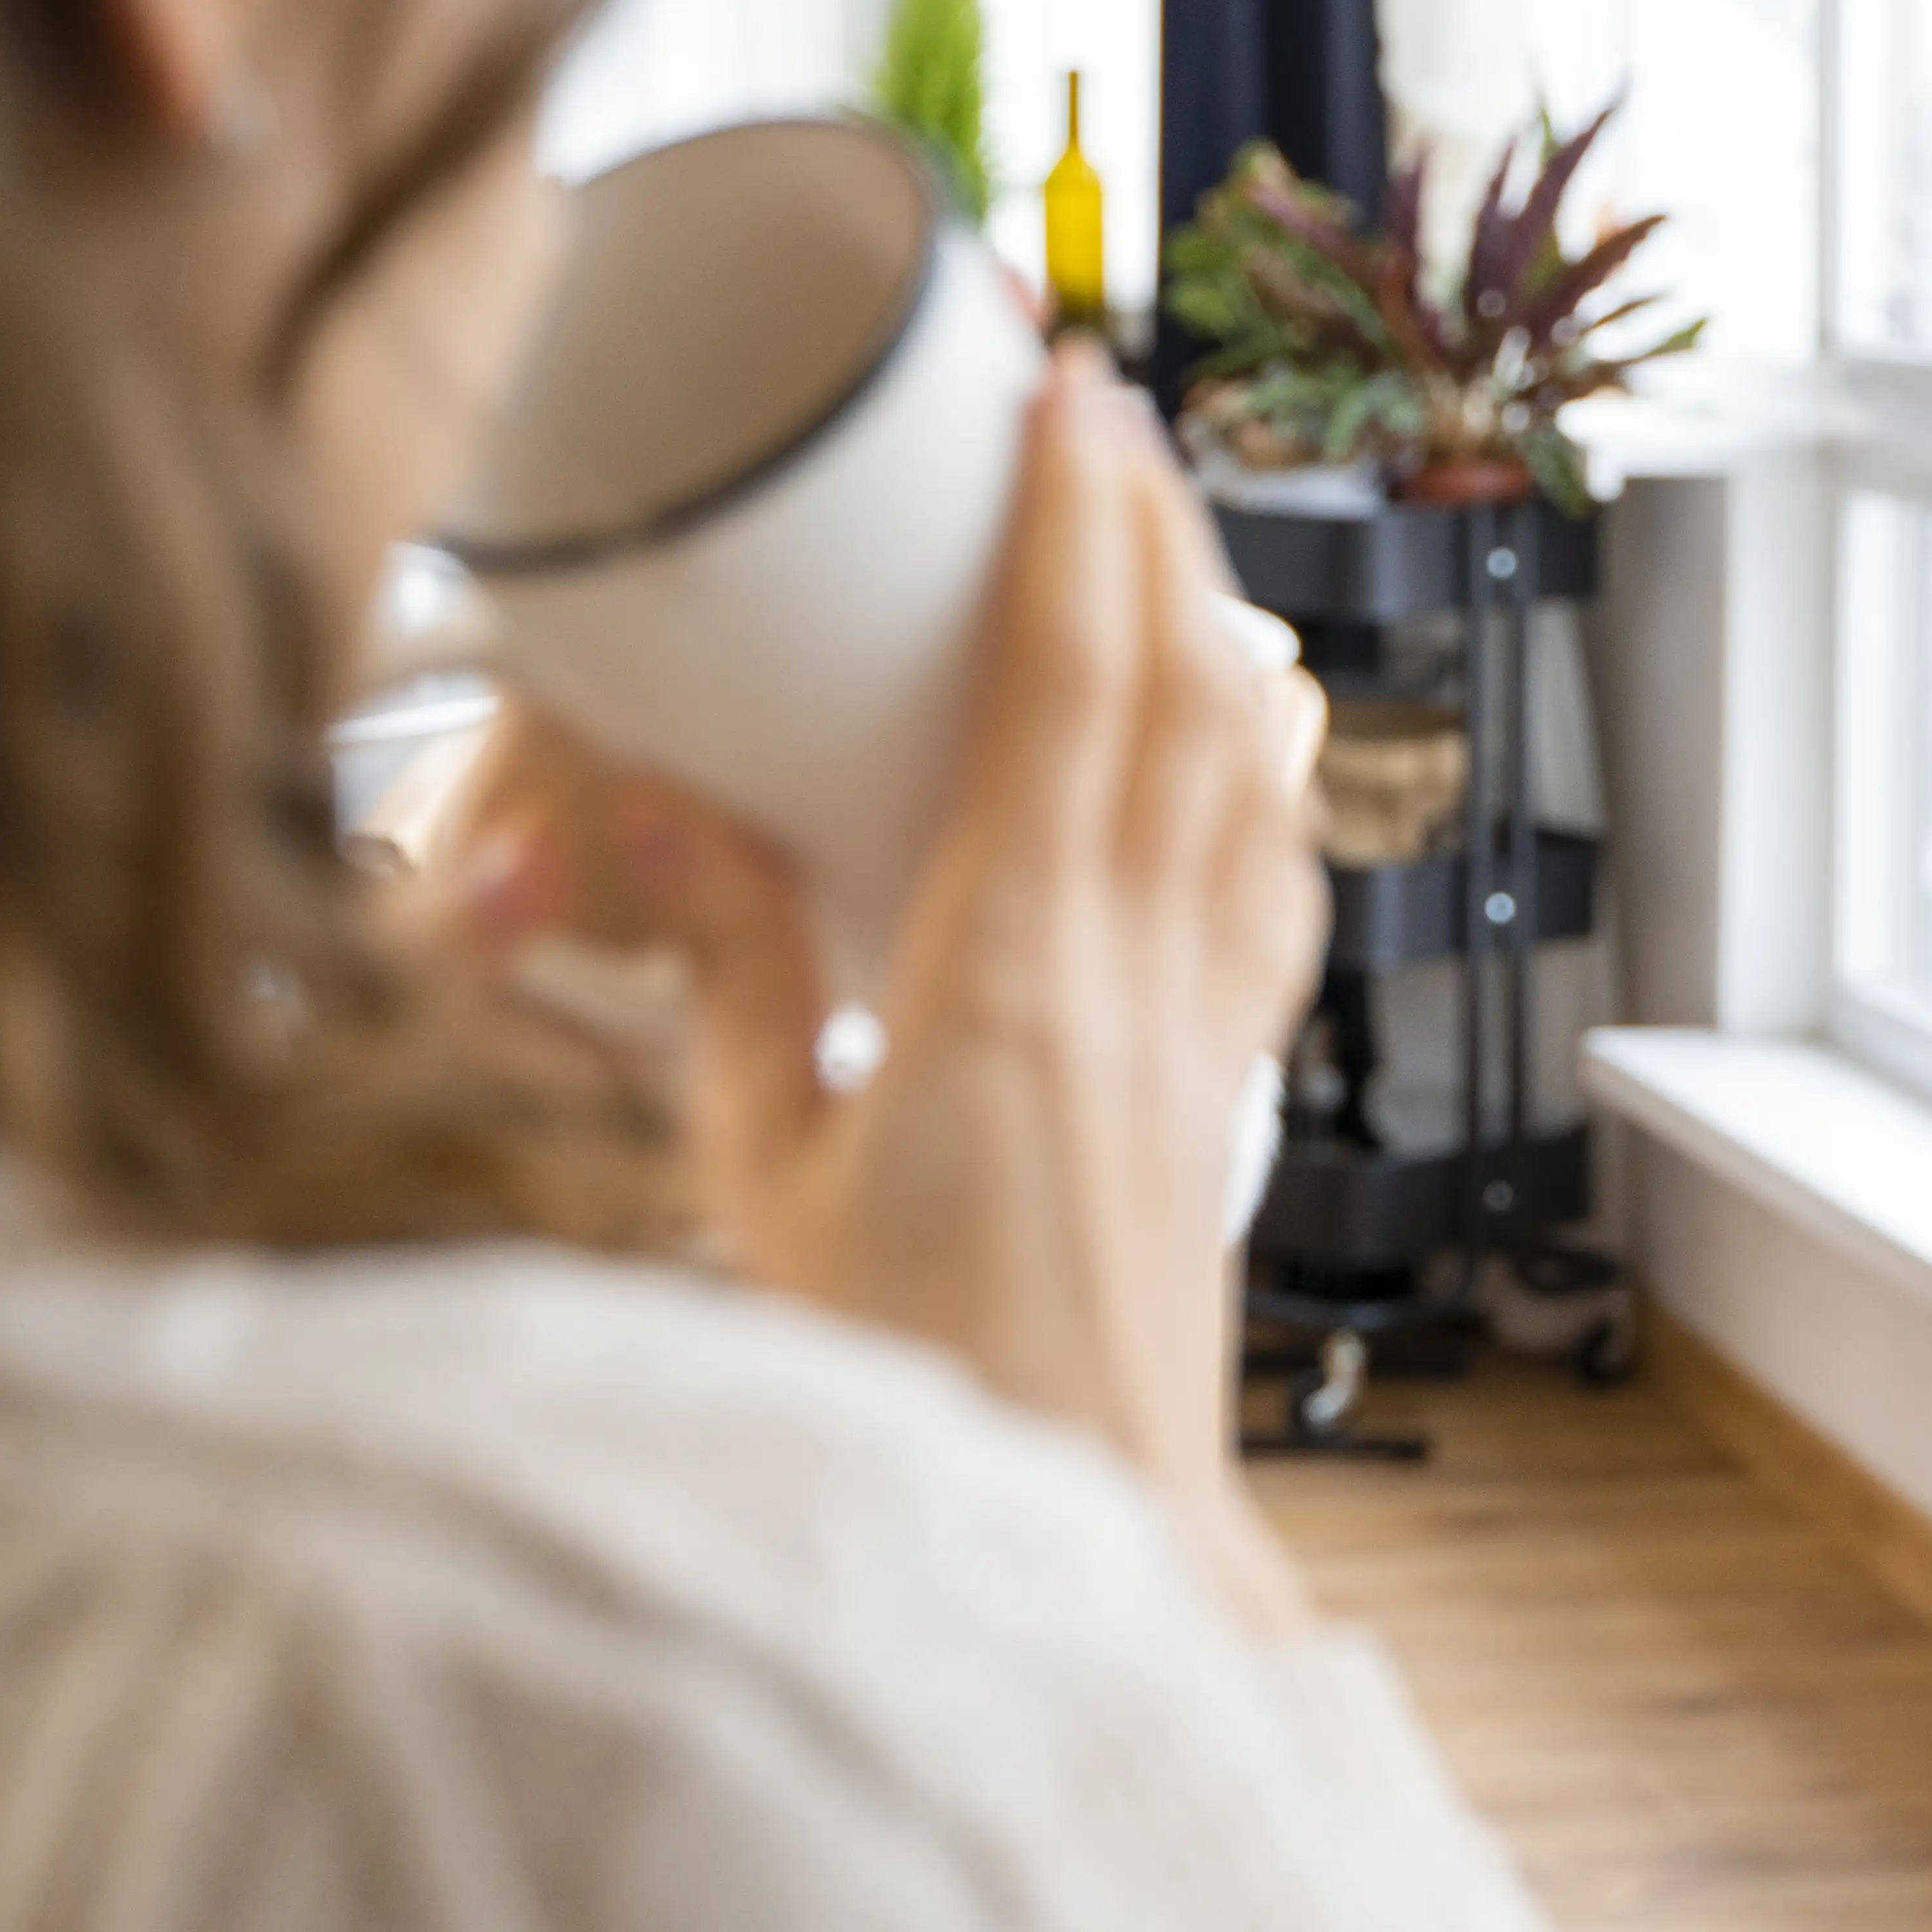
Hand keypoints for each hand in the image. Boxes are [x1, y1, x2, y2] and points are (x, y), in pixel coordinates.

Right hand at [447, 345, 1330, 1630]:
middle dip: (1148, 527)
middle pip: (1178, 690)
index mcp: (1009, 974)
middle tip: (1104, 405)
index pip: (1069, 687)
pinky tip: (1242, 734)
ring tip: (1160, 527)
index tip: (1066, 398)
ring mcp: (1198, 1029)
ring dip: (1207, 627)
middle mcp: (1137, 976)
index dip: (1076, 526)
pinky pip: (1262, 883)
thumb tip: (669, 814)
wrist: (1071, 1534)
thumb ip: (728, 981)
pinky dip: (1253, 774)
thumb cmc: (905, 1388)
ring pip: (1242, 770)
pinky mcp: (1221, 1085)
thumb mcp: (754, 1176)